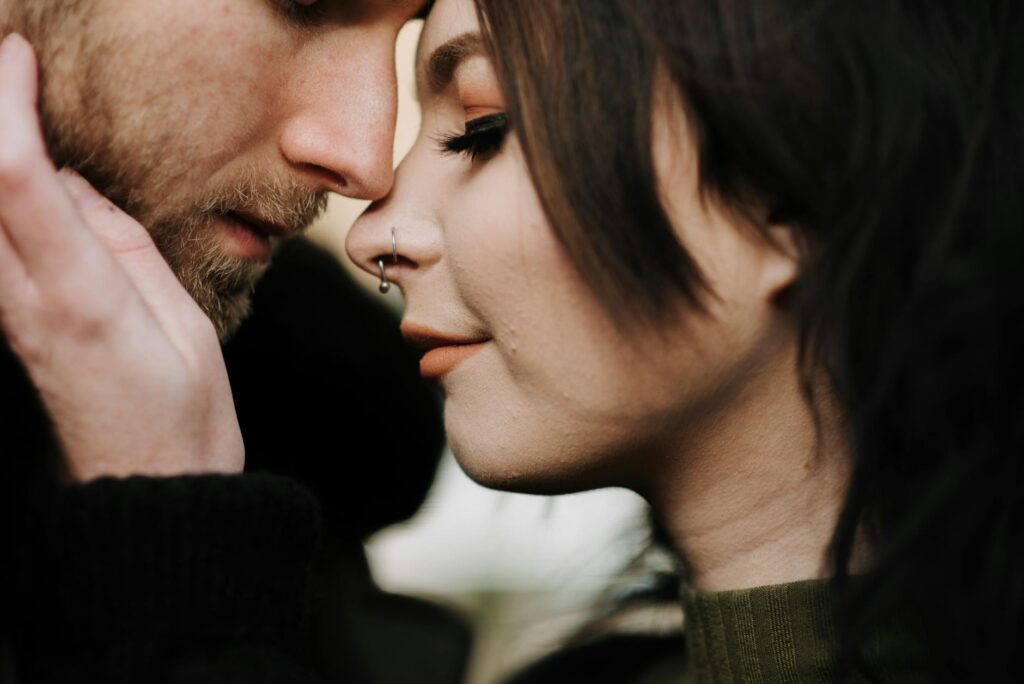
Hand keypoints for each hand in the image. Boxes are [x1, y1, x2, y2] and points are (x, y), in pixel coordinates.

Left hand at [0, 33, 243, 480]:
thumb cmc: (184, 416)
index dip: (8, 108)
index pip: (18, 180)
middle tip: (4, 69)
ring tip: (12, 112)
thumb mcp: (184, 324)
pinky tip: (18, 178)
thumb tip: (71, 185)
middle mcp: (24, 301)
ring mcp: (6, 315)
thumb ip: (124, 247)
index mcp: (82, 297)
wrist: (149, 490)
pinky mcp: (7, 323)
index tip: (18, 56)